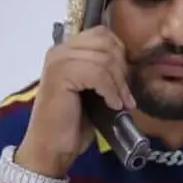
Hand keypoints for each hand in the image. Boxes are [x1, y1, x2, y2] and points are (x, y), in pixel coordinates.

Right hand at [17, 25, 134, 176]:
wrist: (51, 148)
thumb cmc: (73, 123)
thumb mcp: (93, 91)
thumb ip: (104, 71)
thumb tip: (130, 63)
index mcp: (66, 50)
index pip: (102, 34)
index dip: (120, 54)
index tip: (126, 80)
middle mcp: (59, 51)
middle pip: (105, 43)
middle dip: (121, 69)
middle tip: (125, 94)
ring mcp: (58, 62)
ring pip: (104, 59)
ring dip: (119, 84)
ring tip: (121, 103)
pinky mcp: (60, 76)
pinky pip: (97, 74)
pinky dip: (110, 90)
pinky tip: (113, 105)